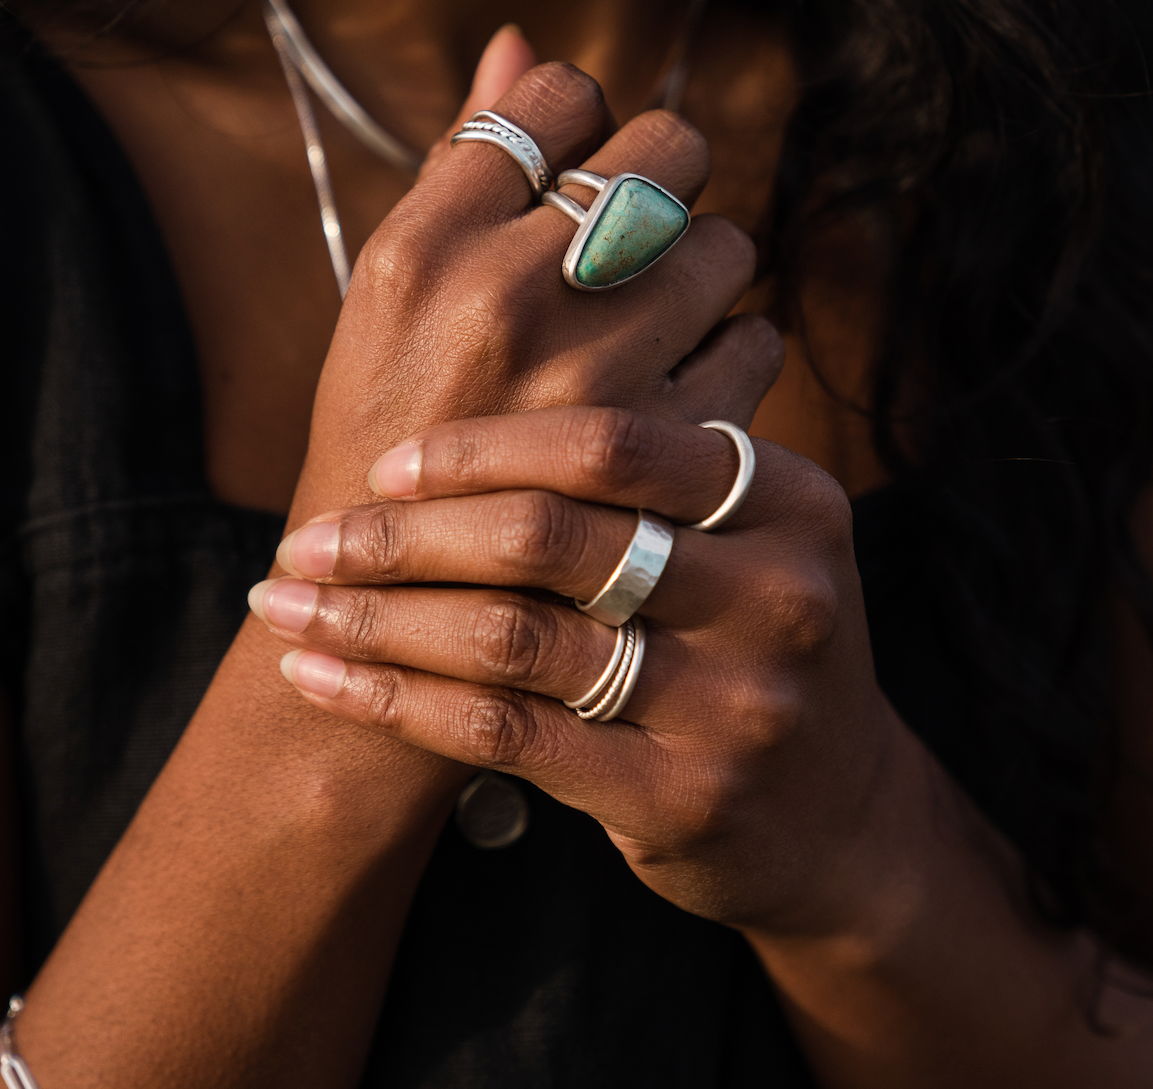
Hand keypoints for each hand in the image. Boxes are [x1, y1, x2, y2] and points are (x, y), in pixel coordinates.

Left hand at [248, 406, 899, 933]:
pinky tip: (325, 675)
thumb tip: (488, 369)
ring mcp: (738, 704)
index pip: (611, 442)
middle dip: (404, 534)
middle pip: (549, 535)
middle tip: (309, 536)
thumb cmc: (750, 646)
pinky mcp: (685, 797)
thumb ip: (653, 470)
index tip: (388, 464)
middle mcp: (778, 595)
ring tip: (288, 600)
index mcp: (790, 500)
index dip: (482, 445)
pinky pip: (506, 732)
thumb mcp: (749, 539)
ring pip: (512, 637)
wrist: (836, 813)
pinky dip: (396, 698)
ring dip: (377, 615)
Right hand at [287, 42, 783, 531]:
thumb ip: (462, 171)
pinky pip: (755, 346)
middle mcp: (508, 297)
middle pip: (668, 154)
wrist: (398, 611)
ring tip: (662, 317)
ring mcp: (592, 375)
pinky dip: (732, 354)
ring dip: (707, 271)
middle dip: (670, 179)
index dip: (591, 116)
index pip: (559, 98)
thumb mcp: (389, 302)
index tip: (588, 161)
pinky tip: (686, 387)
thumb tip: (525, 43)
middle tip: (647, 228)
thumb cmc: (390, 436)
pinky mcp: (661, 450)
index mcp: (423, 249)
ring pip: (726, 247)